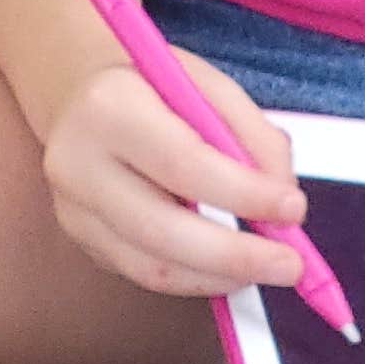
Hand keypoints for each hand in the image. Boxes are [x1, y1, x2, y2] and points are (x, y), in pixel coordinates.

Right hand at [40, 48, 311, 300]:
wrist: (79, 96)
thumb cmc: (151, 88)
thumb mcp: (207, 85)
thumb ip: (252, 136)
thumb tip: (283, 198)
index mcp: (109, 106)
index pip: (181, 161)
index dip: (242, 193)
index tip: (292, 208)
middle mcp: (77, 162)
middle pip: (161, 229)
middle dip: (235, 256)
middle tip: (290, 264)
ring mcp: (72, 209)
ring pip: (152, 266)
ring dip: (220, 276)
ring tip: (266, 268)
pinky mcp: (80, 239)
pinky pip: (144, 273)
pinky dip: (196, 278)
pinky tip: (228, 268)